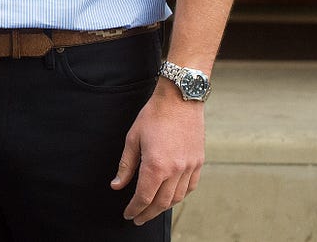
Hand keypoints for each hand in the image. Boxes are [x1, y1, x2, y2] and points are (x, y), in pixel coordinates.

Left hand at [111, 86, 204, 224]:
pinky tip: (172, 195)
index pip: (143, 197)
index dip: (134, 209)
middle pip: (161, 203)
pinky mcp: (198, 161)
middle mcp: (175, 170)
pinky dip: (180, 195)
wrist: (180, 98)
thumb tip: (117, 185)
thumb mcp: (133, 138)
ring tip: (153, 209)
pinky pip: (191, 186)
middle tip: (138, 218)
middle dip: (147, 213)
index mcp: (156, 166)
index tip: (128, 214)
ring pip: (177, 197)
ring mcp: (189, 167)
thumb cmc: (154, 115)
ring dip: (163, 207)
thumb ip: (126, 165)